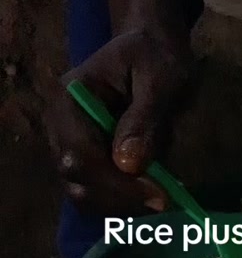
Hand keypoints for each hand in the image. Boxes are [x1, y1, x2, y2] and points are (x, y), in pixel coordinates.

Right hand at [45, 28, 193, 213]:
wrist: (151, 53)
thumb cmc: (155, 58)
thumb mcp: (159, 77)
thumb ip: (145, 117)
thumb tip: (128, 165)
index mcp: (70, 99)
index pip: (79, 153)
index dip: (115, 181)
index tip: (157, 194)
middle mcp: (60, 127)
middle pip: (76, 180)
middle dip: (119, 198)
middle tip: (165, 202)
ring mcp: (70, 147)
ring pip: (84, 193)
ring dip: (122, 205)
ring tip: (162, 198)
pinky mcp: (88, 162)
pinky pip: (97, 192)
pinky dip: (123, 202)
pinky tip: (153, 194)